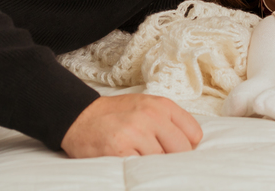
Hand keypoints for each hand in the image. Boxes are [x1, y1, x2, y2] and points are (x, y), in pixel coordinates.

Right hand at [60, 94, 201, 157]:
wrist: (80, 117)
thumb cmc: (116, 115)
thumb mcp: (146, 107)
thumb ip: (169, 122)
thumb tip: (192, 146)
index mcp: (161, 105)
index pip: (194, 133)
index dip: (186, 146)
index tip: (174, 150)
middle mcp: (151, 116)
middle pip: (181, 150)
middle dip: (171, 158)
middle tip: (155, 157)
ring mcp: (135, 132)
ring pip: (162, 161)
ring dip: (152, 165)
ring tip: (138, 157)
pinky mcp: (120, 150)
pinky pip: (141, 169)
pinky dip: (137, 170)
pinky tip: (128, 161)